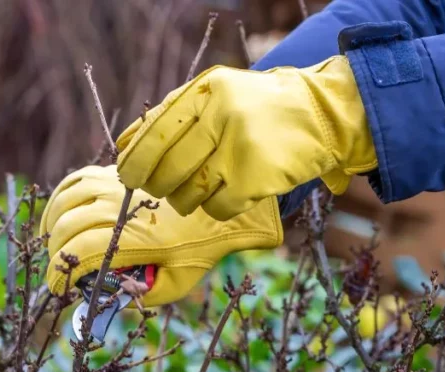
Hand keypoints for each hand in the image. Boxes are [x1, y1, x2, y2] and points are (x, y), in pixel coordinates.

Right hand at [40, 165, 282, 306]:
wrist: (219, 211)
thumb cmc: (199, 251)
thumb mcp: (174, 285)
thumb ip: (140, 296)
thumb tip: (106, 300)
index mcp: (132, 239)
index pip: (77, 254)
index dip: (58, 275)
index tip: (58, 289)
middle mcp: (119, 208)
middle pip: (65, 228)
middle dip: (54, 253)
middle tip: (60, 270)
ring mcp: (117, 186)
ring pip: (64, 201)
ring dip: (52, 224)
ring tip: (54, 243)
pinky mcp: (117, 172)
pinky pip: (76, 179)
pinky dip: (61, 198)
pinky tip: (62, 214)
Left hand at [114, 55, 376, 220]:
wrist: (321, 114)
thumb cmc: (257, 107)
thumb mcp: (215, 94)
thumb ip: (171, 114)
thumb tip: (123, 145)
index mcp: (205, 91)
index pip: (155, 132)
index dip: (136, 160)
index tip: (127, 176)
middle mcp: (221, 115)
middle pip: (168, 168)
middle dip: (157, 185)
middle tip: (158, 189)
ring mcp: (240, 147)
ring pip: (189, 192)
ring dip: (185, 199)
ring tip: (197, 189)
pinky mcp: (257, 178)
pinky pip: (216, 208)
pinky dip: (214, 208)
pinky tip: (225, 195)